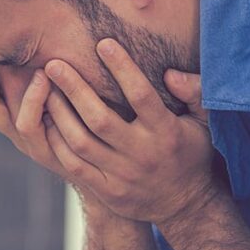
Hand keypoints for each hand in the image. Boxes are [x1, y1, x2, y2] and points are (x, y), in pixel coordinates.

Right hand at [0, 28, 95, 194]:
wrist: (112, 163)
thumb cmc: (88, 115)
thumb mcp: (63, 84)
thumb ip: (47, 60)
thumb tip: (39, 14)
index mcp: (9, 107)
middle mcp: (9, 124)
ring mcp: (24, 140)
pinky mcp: (44, 151)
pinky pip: (28, 124)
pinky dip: (32, 99)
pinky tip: (42, 76)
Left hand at [41, 38, 225, 224]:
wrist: (187, 205)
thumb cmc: (191, 152)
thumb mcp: (205, 122)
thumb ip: (194, 92)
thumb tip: (170, 73)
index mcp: (166, 132)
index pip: (141, 95)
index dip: (122, 68)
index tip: (103, 43)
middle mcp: (142, 154)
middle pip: (100, 118)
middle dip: (74, 88)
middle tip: (53, 64)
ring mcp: (122, 176)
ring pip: (81, 142)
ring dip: (59, 113)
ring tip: (44, 89)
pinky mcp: (108, 191)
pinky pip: (75, 166)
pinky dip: (58, 143)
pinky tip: (48, 121)